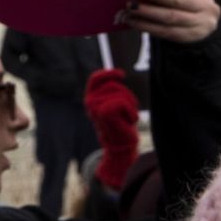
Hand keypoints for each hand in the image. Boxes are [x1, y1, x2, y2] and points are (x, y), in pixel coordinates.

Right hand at [83, 68, 141, 191]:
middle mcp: (89, 101)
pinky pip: (122, 102)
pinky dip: (131, 111)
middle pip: (114, 85)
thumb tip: (118, 73)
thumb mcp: (115, 106)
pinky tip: (128, 121)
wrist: (119, 147)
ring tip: (126, 117)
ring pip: (119, 93)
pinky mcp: (102, 111)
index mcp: (91, 98)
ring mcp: (94, 106)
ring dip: (130, 104)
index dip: (108, 73)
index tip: (121, 74)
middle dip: (127, 96)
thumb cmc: (120, 126)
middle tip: (127, 111)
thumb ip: (112, 92)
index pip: (96, 79)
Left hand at [120, 0, 220, 44]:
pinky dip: (148, 27)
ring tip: (130, 7)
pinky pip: (165, 33)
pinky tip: (132, 22)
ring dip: (148, 14)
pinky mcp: (187, 39)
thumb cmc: (189, 2)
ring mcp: (199, 26)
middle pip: (180, 1)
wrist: (201, 30)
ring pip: (171, 19)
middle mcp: (207, 9)